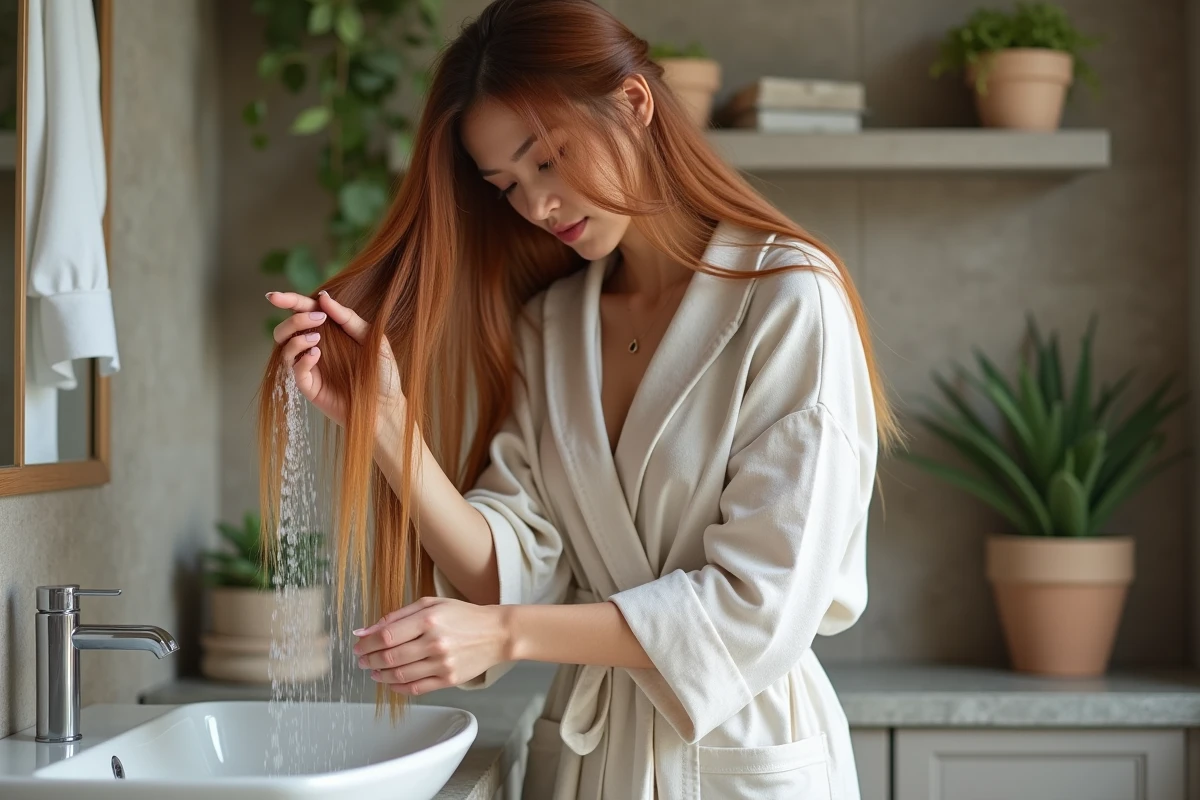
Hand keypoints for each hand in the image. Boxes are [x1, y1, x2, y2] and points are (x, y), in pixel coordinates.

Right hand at [267, 290, 403, 428]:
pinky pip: (294, 370)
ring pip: (284, 347)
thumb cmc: (382, 372)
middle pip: (286, 329)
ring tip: (317, 338)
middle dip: (294, 319)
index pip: (303, 312)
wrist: (386, 407)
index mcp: (329, 332)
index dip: (287, 301)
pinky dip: (301, 358)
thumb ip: (348, 318)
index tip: (275, 296)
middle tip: (317, 319)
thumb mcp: (372, 338)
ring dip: (296, 337)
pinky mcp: (309, 386)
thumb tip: (323, 296)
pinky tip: (316, 354)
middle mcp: (315, 347)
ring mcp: (310, 367)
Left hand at [352, 597, 509, 694]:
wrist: (496, 633)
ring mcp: (443, 664)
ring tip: (374, 671)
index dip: (366, 643)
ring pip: (400, 675)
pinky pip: (415, 689)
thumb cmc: (463, 615)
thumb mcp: (430, 604)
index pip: (386, 635)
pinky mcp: (449, 680)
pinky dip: (397, 687)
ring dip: (380, 675)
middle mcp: (435, 642)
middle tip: (362, 660)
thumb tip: (364, 632)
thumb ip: (396, 617)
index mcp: (429, 619)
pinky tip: (390, 681)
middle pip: (390, 657)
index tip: (358, 646)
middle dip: (369, 660)